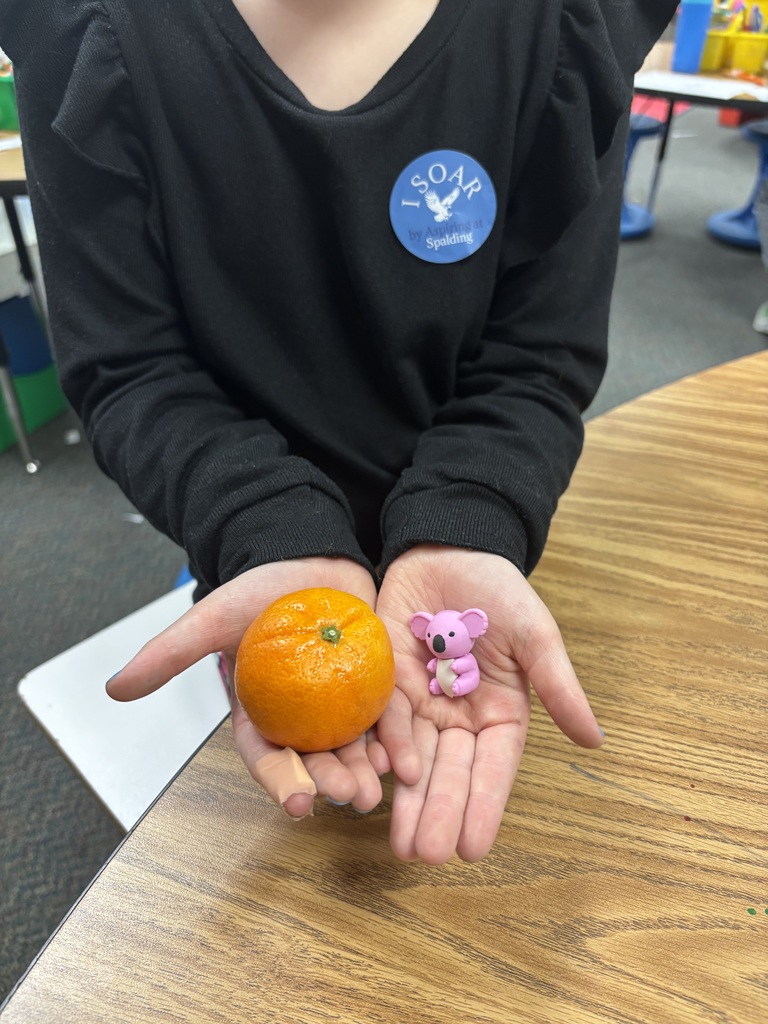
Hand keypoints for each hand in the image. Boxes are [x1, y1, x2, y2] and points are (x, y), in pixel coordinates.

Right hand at [106, 557, 389, 817]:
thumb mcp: (213, 618)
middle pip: (317, 760)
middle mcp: (302, 716)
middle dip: (333, 782)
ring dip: (368, 769)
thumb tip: (115, 689)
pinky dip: (396, 736)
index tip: (299, 804)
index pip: (267, 757)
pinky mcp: (372, 683)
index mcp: (263, 712)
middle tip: (353, 797)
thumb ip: (170, 653)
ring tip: (383, 785)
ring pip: (354, 745)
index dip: (281, 782)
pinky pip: (386, 715)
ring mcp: (340, 703)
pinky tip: (407, 754)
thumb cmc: (257, 590)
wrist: (306, 557)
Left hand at [375, 545, 603, 864]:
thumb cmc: (499, 589)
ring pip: (413, 758)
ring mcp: (421, 701)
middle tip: (427, 856)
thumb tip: (595, 741)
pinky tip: (377, 779)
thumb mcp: (535, 635)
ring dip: (407, 800)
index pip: (492, 768)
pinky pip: (383, 720)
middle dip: (439, 813)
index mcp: (499, 712)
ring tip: (401, 843)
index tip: (473, 848)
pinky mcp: (387, 682)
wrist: (447, 548)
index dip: (484, 806)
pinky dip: (381, 747)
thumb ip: (558, 687)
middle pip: (450, 772)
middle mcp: (459, 716)